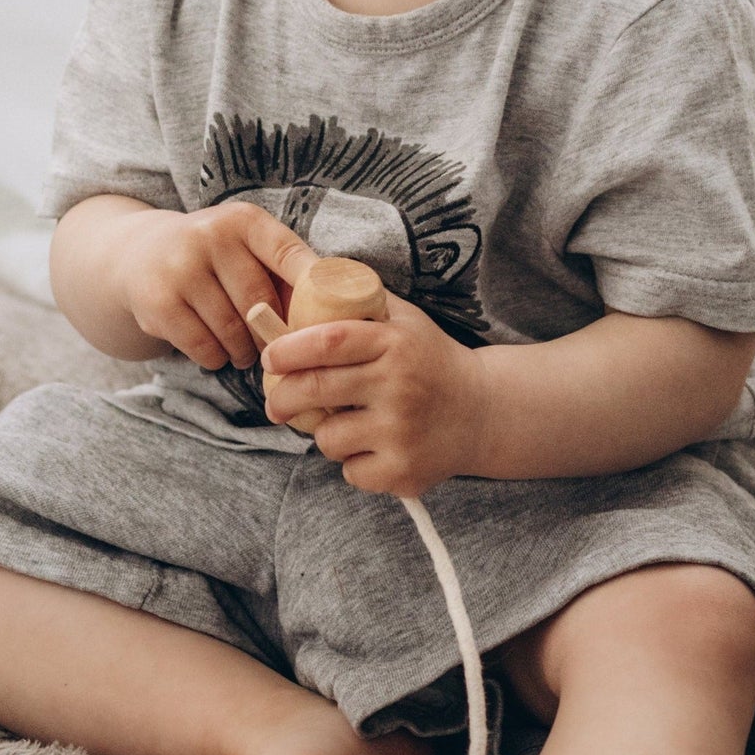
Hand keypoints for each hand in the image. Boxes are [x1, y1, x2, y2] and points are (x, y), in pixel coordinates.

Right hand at [112, 202, 317, 371]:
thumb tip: (330, 312)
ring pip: (232, 331)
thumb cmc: (214, 258)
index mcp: (243, 220)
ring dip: (245, 351)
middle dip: (272, 333)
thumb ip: (283, 272)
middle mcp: (210, 236)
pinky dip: (217, 359)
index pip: (287, 253)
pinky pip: (204, 348)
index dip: (311, 286)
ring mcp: (180, 268)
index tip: (330, 314)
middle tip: (276, 347)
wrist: (139, 253)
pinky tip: (218, 351)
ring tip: (246, 351)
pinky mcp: (159, 302)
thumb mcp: (246, 247)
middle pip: (260, 303)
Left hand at [260, 290, 485, 496]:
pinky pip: (350, 472)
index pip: (327, 341)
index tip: (270, 358)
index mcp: (394, 343)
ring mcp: (402, 431)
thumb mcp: (403, 320)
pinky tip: (379, 448)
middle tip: (276, 403)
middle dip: (283, 398)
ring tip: (354, 424)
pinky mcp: (404, 470)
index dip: (288, 349)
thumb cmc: (429, 360)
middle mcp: (399, 385)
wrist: (484, 411)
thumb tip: (297, 282)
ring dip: (329, 434)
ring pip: (327, 438)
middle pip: (315, 389)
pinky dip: (355, 463)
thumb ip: (357, 303)